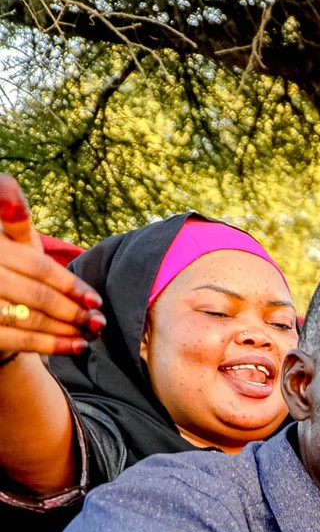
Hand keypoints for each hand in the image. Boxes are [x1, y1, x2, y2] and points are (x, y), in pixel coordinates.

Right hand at [0, 175, 99, 360]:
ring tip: (91, 334)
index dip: (70, 284)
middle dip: (73, 311)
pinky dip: (51, 345)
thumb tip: (8, 184)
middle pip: (36, 295)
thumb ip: (15, 217)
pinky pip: (19, 340)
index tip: (96, 300)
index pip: (37, 267)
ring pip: (29, 319)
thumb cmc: (8, 266)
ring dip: (66, 330)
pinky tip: (76, 347)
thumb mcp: (11, 240)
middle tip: (99, 322)